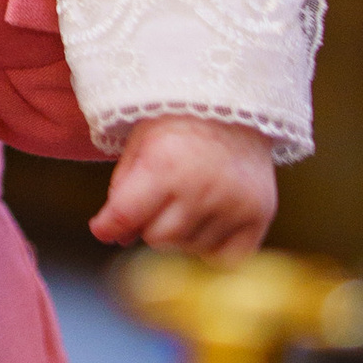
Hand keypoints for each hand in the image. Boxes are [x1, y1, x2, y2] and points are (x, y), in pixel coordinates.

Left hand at [93, 115, 276, 257]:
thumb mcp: (140, 144)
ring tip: (187, 201)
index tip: (103, 229)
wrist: (235, 105)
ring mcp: (234, 203)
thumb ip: (123, 190)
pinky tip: (208, 222)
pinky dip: (213, 247)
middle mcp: (201, 188)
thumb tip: (118, 238)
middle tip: (158, 202)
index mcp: (164, 165)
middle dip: (150, 225)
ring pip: (190, 248)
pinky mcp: (260, 214)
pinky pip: (227, 258)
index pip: (124, 215)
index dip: (107, 226)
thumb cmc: (178, 123)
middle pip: (158, 239)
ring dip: (181, 234)